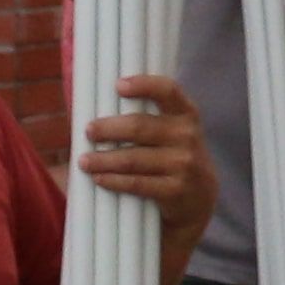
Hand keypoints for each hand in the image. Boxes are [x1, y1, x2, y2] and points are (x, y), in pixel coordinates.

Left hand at [81, 72, 212, 231]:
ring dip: (103, 159)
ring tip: (84, 161)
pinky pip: (137, 183)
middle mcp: (188, 136)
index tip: (118, 86)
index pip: (168, 91)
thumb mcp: (174, 133)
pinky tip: (99, 178)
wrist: (199, 199)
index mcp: (186, 114)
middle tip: (88, 131)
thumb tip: (101, 109)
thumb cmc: (173, 157)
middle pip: (140, 127)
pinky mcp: (176, 190)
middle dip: (108, 129)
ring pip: (133, 159)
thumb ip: (150, 118)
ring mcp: (184, 165)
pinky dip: (113, 181)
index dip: (144, 85)